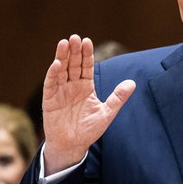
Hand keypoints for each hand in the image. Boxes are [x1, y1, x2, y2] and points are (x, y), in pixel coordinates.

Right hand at [42, 34, 136, 174]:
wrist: (73, 145)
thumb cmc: (89, 130)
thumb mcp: (107, 113)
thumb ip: (118, 98)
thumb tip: (132, 83)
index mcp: (86, 87)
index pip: (86, 66)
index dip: (86, 54)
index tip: (87, 41)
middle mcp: (72, 86)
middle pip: (73, 64)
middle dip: (74, 51)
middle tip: (75, 37)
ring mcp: (60, 91)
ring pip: (61, 70)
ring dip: (62, 57)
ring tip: (64, 43)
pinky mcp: (50, 99)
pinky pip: (51, 84)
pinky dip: (53, 74)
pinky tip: (56, 64)